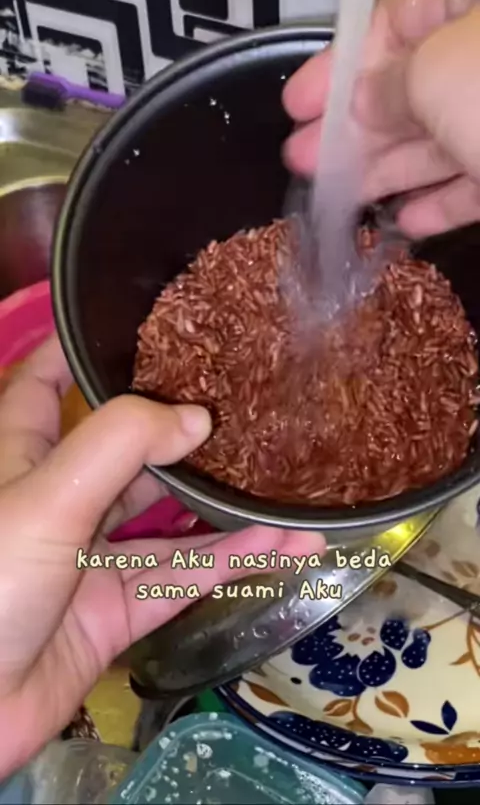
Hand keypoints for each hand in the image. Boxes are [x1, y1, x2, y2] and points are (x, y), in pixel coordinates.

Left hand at [0, 336, 323, 775]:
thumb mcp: (45, 498)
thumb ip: (119, 446)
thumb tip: (196, 419)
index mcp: (22, 455)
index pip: (46, 383)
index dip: (83, 351)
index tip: (145, 326)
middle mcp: (59, 500)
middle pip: (126, 452)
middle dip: (180, 430)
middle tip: (247, 403)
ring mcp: (89, 560)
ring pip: (168, 521)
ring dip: (228, 507)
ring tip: (289, 479)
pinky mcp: (114, 614)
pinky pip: (183, 579)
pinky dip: (233, 563)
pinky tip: (286, 545)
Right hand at [283, 0, 479, 237]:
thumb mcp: (433, 74)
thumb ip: (386, 86)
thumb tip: (362, 102)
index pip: (398, 20)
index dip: (339, 66)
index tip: (297, 106)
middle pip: (416, 84)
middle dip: (355, 127)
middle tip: (304, 161)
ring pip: (444, 136)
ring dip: (387, 170)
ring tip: (337, 199)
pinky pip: (478, 177)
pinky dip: (440, 201)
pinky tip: (402, 222)